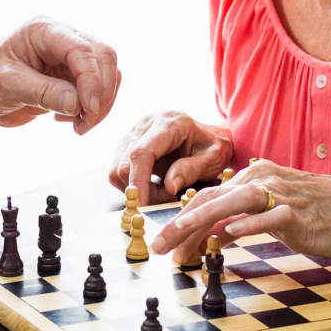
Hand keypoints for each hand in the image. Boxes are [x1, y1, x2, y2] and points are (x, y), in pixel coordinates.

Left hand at [0, 19, 119, 135]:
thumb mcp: (8, 86)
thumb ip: (43, 92)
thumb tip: (77, 103)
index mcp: (44, 31)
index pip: (82, 49)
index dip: (92, 79)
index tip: (89, 108)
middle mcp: (62, 39)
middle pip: (104, 58)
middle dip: (102, 92)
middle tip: (87, 121)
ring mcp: (69, 59)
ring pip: (106, 75)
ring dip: (100, 105)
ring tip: (77, 126)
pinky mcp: (72, 78)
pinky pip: (98, 92)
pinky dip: (91, 110)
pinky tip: (68, 121)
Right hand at [108, 110, 232, 198]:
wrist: (209, 137)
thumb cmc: (213, 147)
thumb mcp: (212, 159)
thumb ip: (191, 170)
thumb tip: (169, 186)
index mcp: (168, 124)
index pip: (141, 153)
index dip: (139, 181)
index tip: (144, 206)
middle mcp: (146, 124)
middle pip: (125, 164)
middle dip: (142, 190)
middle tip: (167, 198)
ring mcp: (133, 133)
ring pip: (118, 170)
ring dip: (137, 189)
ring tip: (163, 192)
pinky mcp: (127, 144)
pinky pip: (119, 171)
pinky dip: (135, 185)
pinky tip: (155, 186)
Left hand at [150, 161, 330, 263]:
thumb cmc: (322, 212)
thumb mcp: (275, 213)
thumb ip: (243, 220)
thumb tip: (212, 236)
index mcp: (255, 178)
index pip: (208, 196)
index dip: (181, 219)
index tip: (164, 242)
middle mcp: (262, 180)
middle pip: (210, 199)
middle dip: (179, 224)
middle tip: (158, 247)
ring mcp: (280, 195)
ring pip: (230, 204)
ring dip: (200, 223)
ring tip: (179, 241)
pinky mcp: (298, 214)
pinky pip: (267, 218)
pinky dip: (246, 225)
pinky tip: (227, 234)